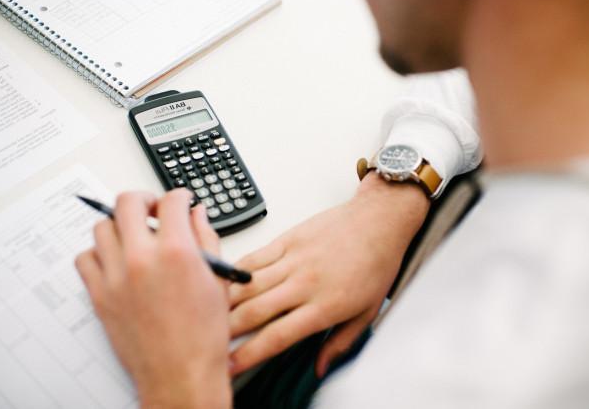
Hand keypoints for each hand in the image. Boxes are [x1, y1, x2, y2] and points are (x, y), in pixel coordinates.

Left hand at [75, 190, 230, 408]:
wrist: (181, 373)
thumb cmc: (203, 335)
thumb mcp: (218, 280)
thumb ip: (207, 239)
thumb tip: (198, 216)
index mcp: (177, 252)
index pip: (171, 201)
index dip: (179, 196)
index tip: (180, 201)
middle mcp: (143, 259)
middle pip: (128, 202)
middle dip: (144, 199)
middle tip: (153, 209)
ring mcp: (116, 277)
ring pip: (102, 227)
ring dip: (120, 225)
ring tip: (133, 236)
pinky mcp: (100, 295)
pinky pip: (85, 258)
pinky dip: (98, 253)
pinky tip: (115, 260)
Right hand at [228, 174, 429, 376]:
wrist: (378, 221)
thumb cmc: (376, 264)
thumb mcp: (368, 312)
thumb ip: (340, 343)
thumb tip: (320, 368)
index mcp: (324, 306)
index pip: (277, 337)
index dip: (249, 355)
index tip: (231, 366)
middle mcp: (305, 283)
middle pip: (254, 312)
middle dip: (227, 331)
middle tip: (211, 342)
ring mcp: (294, 259)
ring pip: (248, 285)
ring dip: (225, 302)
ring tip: (209, 316)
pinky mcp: (288, 239)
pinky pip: (254, 258)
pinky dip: (236, 271)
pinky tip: (224, 282)